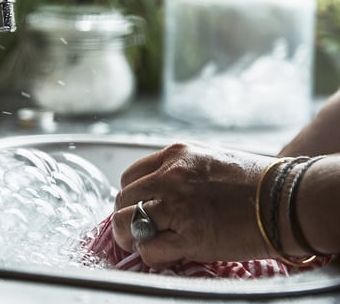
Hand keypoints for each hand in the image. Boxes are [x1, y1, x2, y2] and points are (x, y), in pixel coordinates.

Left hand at [112, 142, 274, 266]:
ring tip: (139, 241)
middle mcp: (169, 177)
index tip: (136, 205)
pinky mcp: (189, 236)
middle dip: (125, 214)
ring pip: (126, 222)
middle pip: (124, 198)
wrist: (285, 198)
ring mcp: (177, 206)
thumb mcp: (208, 159)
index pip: (130, 175)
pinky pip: (149, 247)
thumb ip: (179, 170)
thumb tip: (159, 190)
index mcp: (174, 155)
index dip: (130, 194)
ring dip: (128, 235)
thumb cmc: (254, 180)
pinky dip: (149, 253)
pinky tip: (161, 252)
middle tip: (134, 227)